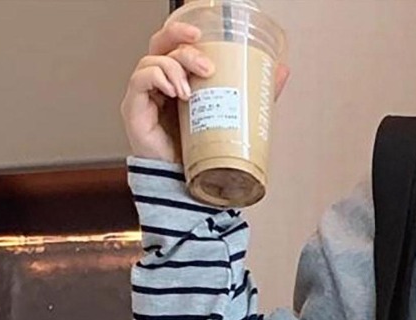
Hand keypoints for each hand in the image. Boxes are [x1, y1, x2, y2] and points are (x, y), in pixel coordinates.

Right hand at [121, 21, 290, 163]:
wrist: (188, 191)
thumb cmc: (203, 155)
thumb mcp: (233, 115)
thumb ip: (253, 93)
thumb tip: (281, 71)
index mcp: (178, 80)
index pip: (173, 44)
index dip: (182, 32)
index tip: (202, 33)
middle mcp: (159, 84)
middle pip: (161, 45)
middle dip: (182, 45)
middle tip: (206, 65)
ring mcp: (144, 96)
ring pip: (152, 60)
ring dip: (174, 67)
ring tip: (190, 91)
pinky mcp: (134, 110)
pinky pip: (139, 80)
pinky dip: (157, 78)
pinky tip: (174, 91)